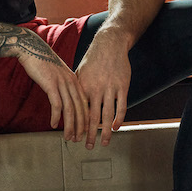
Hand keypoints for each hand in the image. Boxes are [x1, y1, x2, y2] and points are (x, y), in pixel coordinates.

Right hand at [13, 32, 86, 141]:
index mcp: (74, 80)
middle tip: (78, 139)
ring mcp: (62, 83)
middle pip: (80, 108)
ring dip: (70, 125)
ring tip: (68, 137)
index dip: (85, 119)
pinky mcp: (51, 84)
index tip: (85, 131)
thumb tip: (65, 101)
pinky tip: (54, 125)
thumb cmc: (43, 63)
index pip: (84, 103)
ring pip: (70, 109)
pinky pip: (56, 104)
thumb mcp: (58, 74)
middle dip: (80, 126)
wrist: (32, 48)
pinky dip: (56, 116)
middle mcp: (71, 82)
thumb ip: (64, 86)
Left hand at [75, 29, 131, 149]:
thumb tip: (68, 104)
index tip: (75, 138)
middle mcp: (97, 89)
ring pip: (108, 115)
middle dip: (90, 134)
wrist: (109, 44)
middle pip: (93, 117)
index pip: (80, 111)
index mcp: (84, 87)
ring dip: (106, 131)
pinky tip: (116, 127)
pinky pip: (122, 106)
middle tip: (88, 146)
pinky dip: (119, 118)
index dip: (77, 126)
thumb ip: (76, 89)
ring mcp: (111, 88)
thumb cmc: (93, 59)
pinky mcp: (122, 86)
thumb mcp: (79, 73)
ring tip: (104, 142)